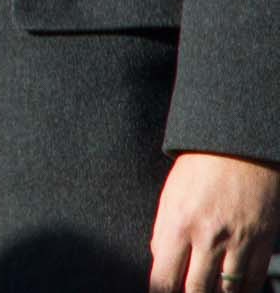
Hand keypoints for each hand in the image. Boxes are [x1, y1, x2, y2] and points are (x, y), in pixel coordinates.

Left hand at [150, 151, 279, 292]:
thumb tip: (161, 263)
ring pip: (227, 292)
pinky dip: (244, 291)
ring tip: (210, 291)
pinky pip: (253, 281)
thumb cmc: (199, 169)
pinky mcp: (263, 241)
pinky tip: (235, 291)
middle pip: (195, 290)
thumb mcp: (170, 197)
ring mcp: (237, 241)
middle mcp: (206, 237)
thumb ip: (164, 233)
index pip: (163, 278)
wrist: (239, 147)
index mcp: (175, 224)